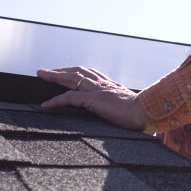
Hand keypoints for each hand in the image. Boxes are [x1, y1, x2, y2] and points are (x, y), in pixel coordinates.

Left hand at [36, 66, 151, 131]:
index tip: (69, 73)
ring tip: (42, 75)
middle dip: (62, 70)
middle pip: (79, 72)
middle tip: (48, 70)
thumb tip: (130, 120)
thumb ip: (126, 112)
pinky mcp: (93, 99)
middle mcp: (104, 85)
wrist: (148, 113)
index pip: (92, 75)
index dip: (79, 73)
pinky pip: (69, 98)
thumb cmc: (145, 115)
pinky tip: (45, 105)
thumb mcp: (132, 111)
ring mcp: (98, 90)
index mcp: (113, 87)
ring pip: (72, 78)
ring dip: (55, 76)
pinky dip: (55, 100)